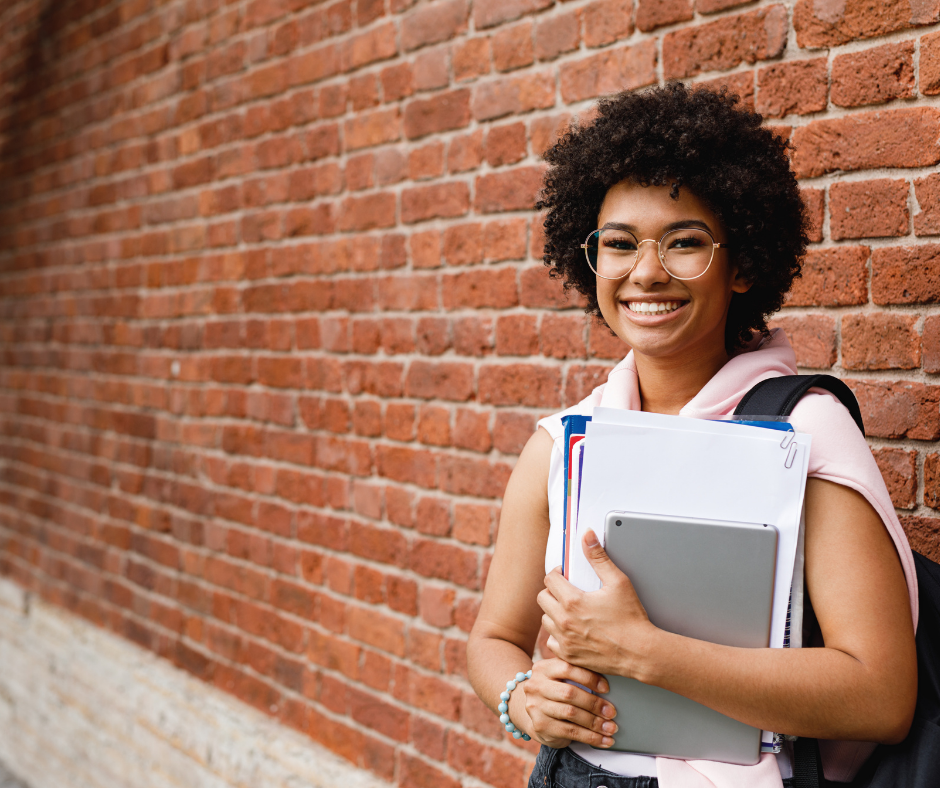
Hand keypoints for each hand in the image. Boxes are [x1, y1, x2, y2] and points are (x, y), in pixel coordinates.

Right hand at [514, 658, 617, 748]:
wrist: (535, 714)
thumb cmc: (556, 692)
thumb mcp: (561, 678)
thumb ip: (578, 675)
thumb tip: (610, 682)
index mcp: (543, 669)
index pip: (567, 668)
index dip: (589, 677)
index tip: (606, 688)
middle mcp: (536, 686)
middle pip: (569, 693)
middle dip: (594, 703)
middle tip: (612, 712)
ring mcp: (536, 707)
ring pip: (571, 714)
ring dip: (595, 723)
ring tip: (611, 728)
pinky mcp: (541, 726)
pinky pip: (570, 732)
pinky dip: (591, 737)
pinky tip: (604, 740)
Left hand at [537, 529, 656, 678]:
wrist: (640, 653)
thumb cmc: (631, 620)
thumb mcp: (618, 582)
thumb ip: (599, 557)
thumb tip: (587, 536)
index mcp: (573, 602)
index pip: (549, 579)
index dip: (558, 573)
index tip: (567, 575)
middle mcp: (564, 622)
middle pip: (542, 598)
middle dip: (553, 591)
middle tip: (567, 591)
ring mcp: (564, 640)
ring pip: (545, 620)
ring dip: (554, 612)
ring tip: (571, 610)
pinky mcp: (568, 655)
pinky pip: (551, 642)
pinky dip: (558, 635)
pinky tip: (572, 630)